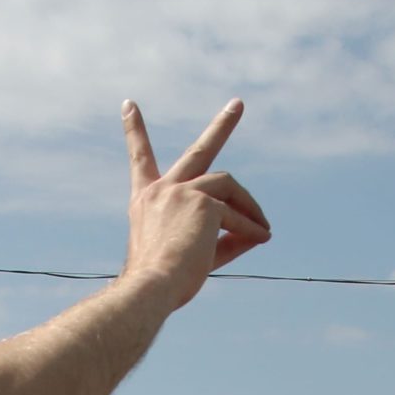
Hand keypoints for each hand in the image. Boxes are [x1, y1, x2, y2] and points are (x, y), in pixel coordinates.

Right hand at [119, 100, 269, 311]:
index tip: (128, 105)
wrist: (150, 290)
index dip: (134, 131)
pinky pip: (236, 216)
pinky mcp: (203, 203)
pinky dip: (250, 228)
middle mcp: (161, 190)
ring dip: (249, 204)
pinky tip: (261, 240)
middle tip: (238, 104)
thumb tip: (258, 233)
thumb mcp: (191, 256)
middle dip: (221, 126)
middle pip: (198, 151)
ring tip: (265, 226)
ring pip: (227, 183)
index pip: (140, 160)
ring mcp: (182, 192)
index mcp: (146, 201)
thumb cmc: (163, 284)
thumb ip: (223, 241)